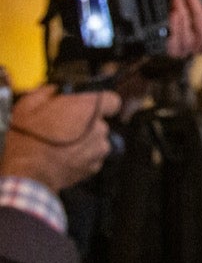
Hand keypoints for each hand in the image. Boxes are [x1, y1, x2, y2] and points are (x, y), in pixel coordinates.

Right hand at [1, 86, 121, 192]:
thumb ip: (47, 93)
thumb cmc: (29, 139)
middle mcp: (99, 128)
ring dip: (84, 141)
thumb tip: (53, 90)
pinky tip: (63, 156)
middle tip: (63, 126)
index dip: (100, 102)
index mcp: (87, 108)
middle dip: (85, 123)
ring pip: (96, 141)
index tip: (89, 105)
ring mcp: (99, 149)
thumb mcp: (28, 105)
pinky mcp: (94, 167)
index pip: (111, 100)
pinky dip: (81, 156)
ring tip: (61, 143)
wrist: (29, 171)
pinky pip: (92, 157)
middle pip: (100, 122)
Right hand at [165, 0, 201, 59]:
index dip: (175, 28)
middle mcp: (184, 52)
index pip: (172, 43)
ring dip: (198, 12)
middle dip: (184, 15)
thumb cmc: (169, 20)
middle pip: (189, 38)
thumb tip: (155, 2)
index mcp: (168, 49)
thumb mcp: (160, 18)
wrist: (185, 28)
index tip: (174, 13)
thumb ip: (160, 15)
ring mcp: (199, 49)